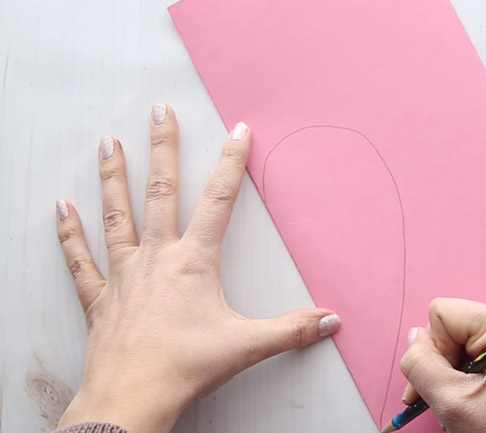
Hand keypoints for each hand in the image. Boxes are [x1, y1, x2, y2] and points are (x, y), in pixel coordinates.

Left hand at [55, 104, 340, 432]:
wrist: (131, 400)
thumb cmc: (185, 367)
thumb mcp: (246, 346)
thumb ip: (292, 329)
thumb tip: (331, 319)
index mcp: (193, 262)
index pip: (218, 201)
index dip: (231, 163)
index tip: (237, 131)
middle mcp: (156, 257)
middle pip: (160, 192)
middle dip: (162, 148)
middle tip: (159, 111)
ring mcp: (125, 274)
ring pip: (117, 215)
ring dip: (113, 177)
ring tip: (108, 143)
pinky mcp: (101, 297)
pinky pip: (82, 260)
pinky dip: (70, 234)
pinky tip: (61, 208)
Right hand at [400, 298, 485, 432]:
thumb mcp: (452, 402)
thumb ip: (421, 364)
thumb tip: (414, 337)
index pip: (444, 313)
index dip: (434, 348)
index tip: (445, 384)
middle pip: (452, 326)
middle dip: (441, 363)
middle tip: (444, 399)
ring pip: (460, 341)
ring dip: (451, 374)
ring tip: (462, 405)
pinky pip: (476, 353)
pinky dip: (464, 377)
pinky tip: (472, 401)